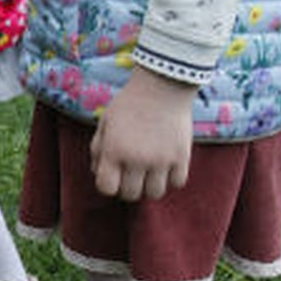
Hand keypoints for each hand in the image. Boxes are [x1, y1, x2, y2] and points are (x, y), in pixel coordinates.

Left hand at [91, 66, 196, 200]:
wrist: (162, 86)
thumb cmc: (130, 103)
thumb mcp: (106, 121)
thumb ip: (98, 148)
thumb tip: (98, 172)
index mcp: (114, 150)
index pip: (106, 188)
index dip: (108, 184)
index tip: (112, 174)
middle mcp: (136, 159)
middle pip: (130, 194)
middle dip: (127, 186)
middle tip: (130, 172)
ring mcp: (161, 161)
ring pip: (154, 193)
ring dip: (149, 185)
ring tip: (148, 170)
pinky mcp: (182, 158)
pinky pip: (177, 183)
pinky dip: (171, 178)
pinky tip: (165, 164)